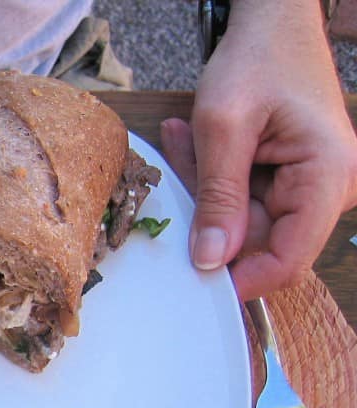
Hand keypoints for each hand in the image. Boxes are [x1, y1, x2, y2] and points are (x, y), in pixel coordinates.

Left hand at [161, 0, 356, 299]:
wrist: (274, 22)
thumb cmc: (257, 57)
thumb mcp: (223, 127)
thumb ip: (217, 197)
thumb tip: (210, 261)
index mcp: (327, 177)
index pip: (287, 260)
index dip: (239, 278)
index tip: (191, 273)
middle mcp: (328, 189)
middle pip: (259, 242)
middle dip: (209, 215)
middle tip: (182, 165)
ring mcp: (309, 187)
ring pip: (242, 223)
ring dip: (204, 191)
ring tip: (189, 140)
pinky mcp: (288, 182)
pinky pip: (240, 202)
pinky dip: (210, 180)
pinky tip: (195, 143)